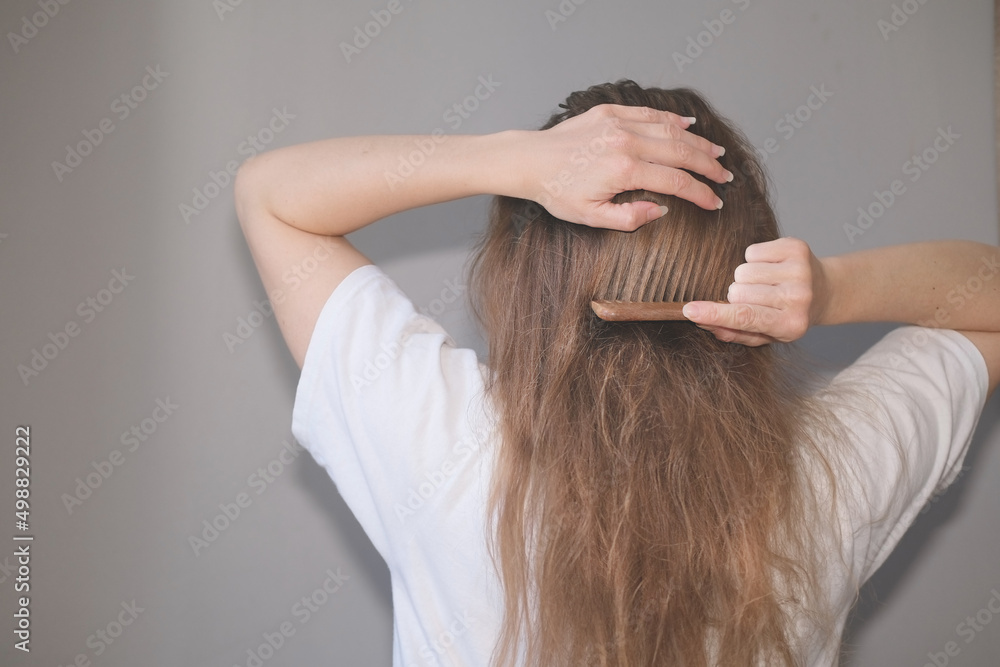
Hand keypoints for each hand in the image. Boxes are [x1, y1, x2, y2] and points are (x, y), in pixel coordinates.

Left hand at [524, 104, 731, 230]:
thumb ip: (630, 217)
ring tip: (716, 152)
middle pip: (681, 152)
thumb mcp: (591, 217)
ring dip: (697, 141)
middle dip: (708, 165)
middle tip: (725, 176)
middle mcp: (626, 142)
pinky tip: (688, 124)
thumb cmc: (557, 192)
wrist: (530, 161)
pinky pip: (650, 112)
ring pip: (670, 129)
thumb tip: (662, 210)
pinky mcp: (609, 111)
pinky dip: (672, 118)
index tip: (716, 203)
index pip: (676, 182)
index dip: (701, 193)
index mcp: (624, 171)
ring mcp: (618, 123)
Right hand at [681, 237, 828, 345]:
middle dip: (736, 294)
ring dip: (746, 277)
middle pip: (738, 290)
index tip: (689, 310)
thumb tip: (702, 322)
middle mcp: (798, 298)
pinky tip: (770, 268)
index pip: (744, 317)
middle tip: (755, 298)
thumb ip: (734, 332)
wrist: (825, 292)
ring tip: (764, 283)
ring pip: (742, 270)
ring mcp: (799, 271)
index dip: (714, 313)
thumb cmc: (788, 316)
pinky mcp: (796, 248)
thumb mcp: (766, 335)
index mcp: (790, 325)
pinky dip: (755, 259)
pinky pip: (752, 251)